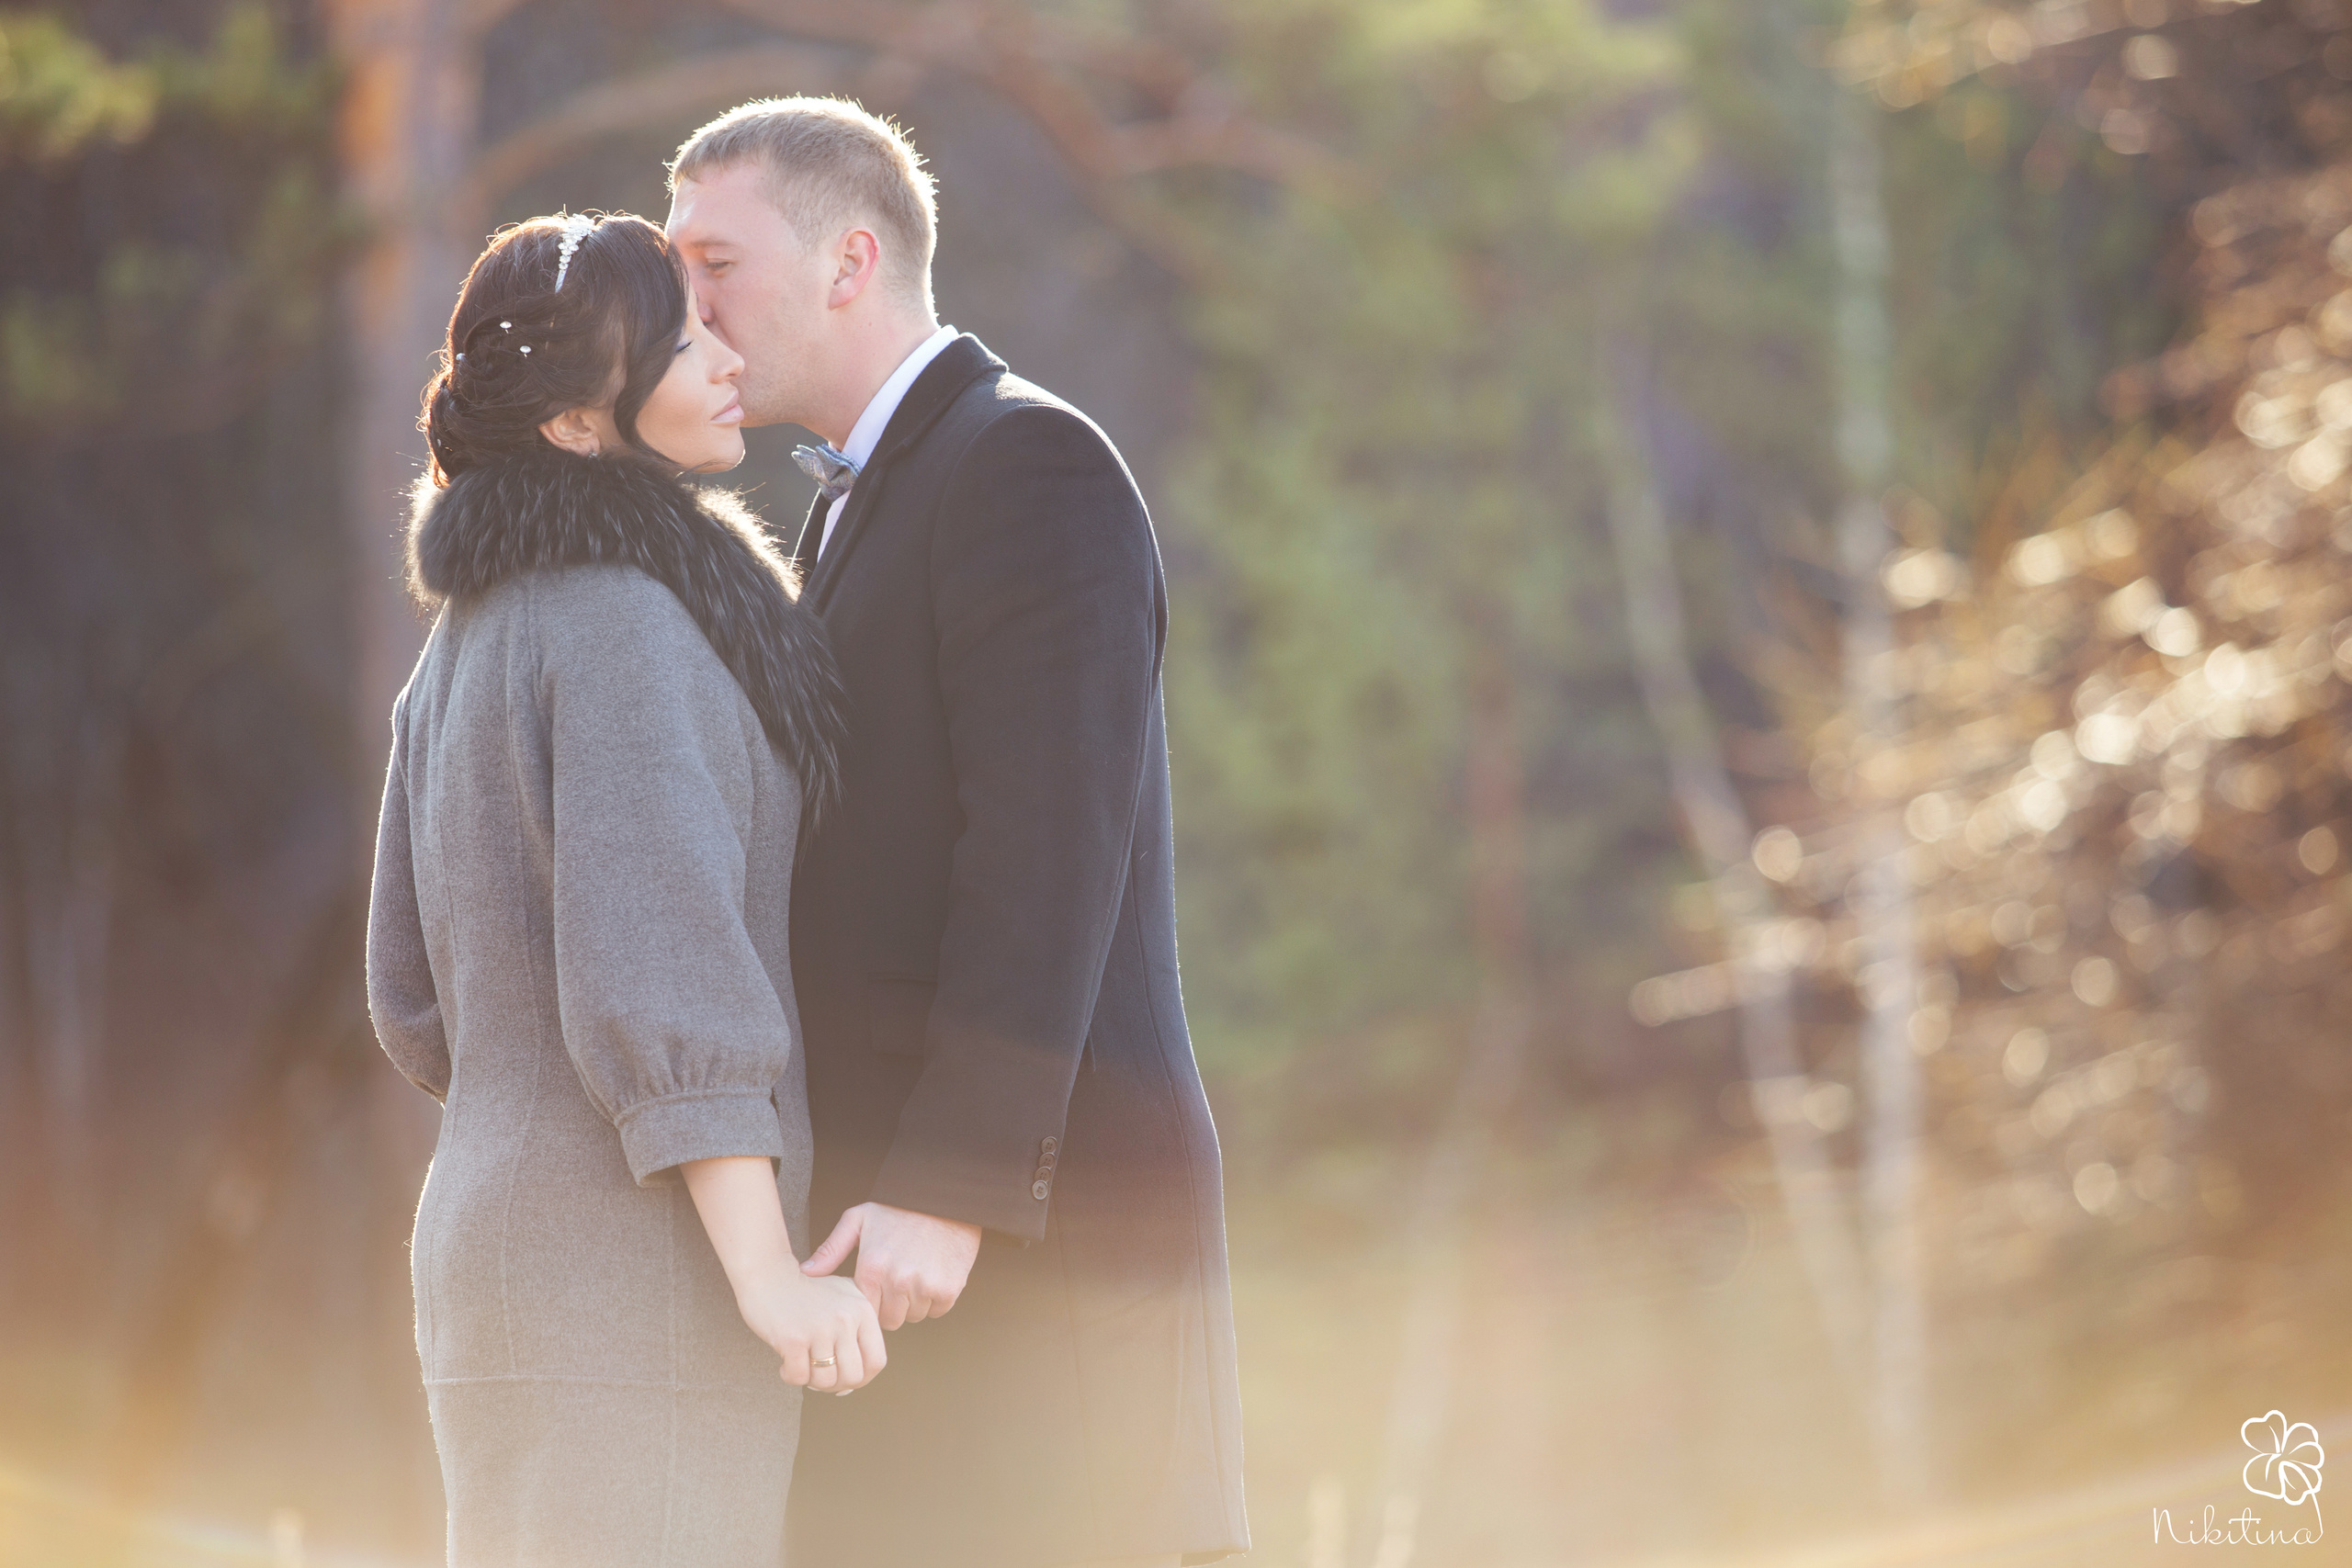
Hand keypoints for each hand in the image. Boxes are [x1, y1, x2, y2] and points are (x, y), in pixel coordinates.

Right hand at [732, 1260, 886, 1394]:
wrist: (768, 1274)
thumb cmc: (807, 1291)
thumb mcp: (844, 1299)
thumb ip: (858, 1333)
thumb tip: (856, 1382)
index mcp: (863, 1310)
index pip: (877, 1361)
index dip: (863, 1378)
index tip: (846, 1378)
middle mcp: (846, 1319)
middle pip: (853, 1377)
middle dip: (836, 1385)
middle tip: (820, 1376)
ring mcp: (820, 1329)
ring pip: (826, 1381)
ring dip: (812, 1382)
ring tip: (802, 1366)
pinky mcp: (793, 1338)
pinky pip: (799, 1378)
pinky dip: (790, 1376)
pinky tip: (785, 1363)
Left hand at [802, 1201, 981, 1329]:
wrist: (945, 1195)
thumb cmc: (898, 1208)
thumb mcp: (858, 1220)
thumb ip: (831, 1249)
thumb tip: (806, 1272)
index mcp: (872, 1268)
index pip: (865, 1311)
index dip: (870, 1301)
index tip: (876, 1287)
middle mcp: (897, 1281)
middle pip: (890, 1320)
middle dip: (891, 1306)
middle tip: (897, 1281)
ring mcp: (925, 1286)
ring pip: (913, 1316)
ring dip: (914, 1302)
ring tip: (916, 1273)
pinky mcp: (949, 1288)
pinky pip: (937, 1310)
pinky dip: (936, 1299)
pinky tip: (933, 1274)